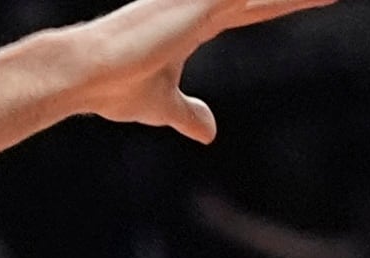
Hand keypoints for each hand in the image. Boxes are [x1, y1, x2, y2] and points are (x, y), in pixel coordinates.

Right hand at [56, 0, 341, 143]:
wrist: (83, 72)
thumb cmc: (112, 88)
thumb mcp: (161, 106)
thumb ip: (187, 113)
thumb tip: (209, 133)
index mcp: (195, 21)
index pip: (253, 9)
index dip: (285, 4)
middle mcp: (201, 3)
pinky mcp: (200, 2)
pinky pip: (253, 0)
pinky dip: (279, 0)